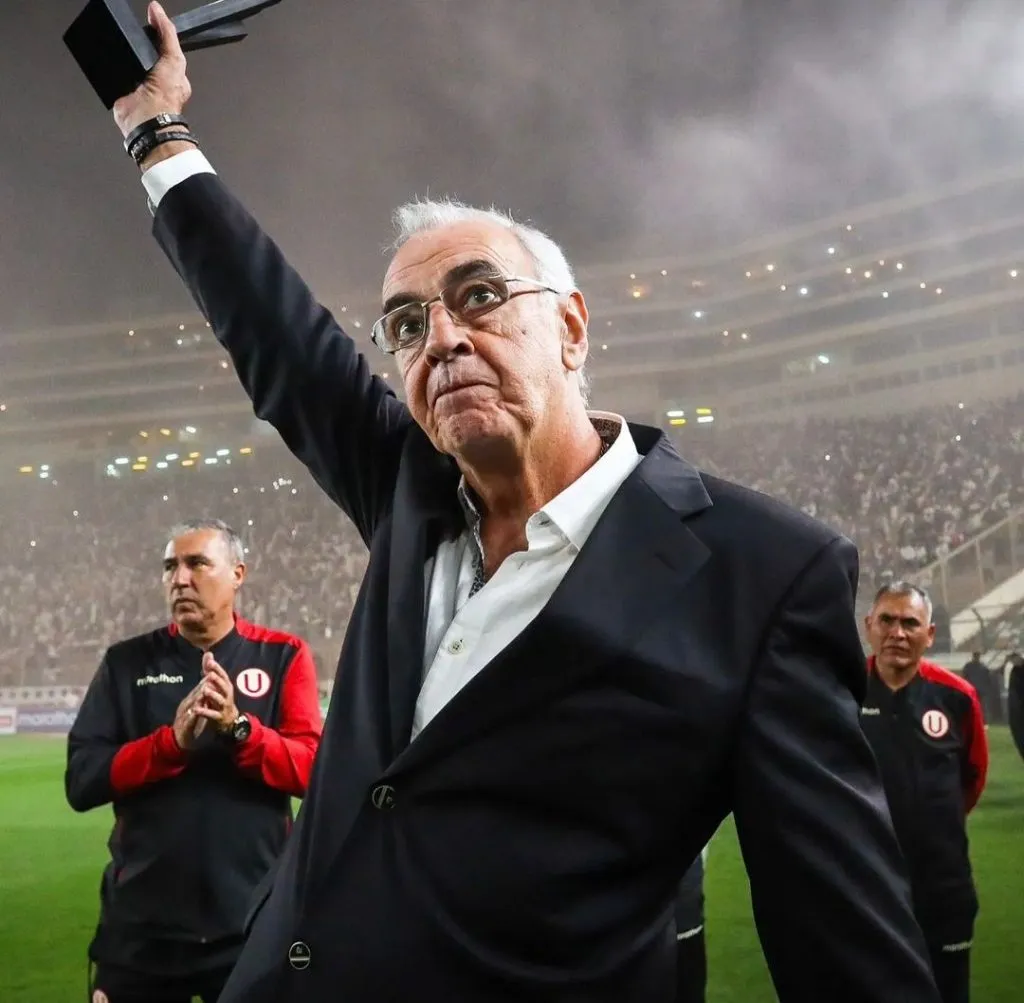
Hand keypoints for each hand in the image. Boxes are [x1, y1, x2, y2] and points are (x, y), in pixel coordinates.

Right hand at [112, 2, 191, 139]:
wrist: (147, 119)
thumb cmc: (166, 97)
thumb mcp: (174, 58)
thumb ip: (168, 33)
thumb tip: (157, 10)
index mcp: (171, 73)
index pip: (163, 47)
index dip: (156, 33)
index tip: (149, 20)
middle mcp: (155, 78)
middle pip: (144, 52)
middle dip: (139, 44)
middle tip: (137, 41)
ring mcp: (137, 83)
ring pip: (127, 60)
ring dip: (125, 55)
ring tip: (127, 53)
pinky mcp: (121, 88)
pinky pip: (113, 71)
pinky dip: (112, 65)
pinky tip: (116, 64)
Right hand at [172, 679, 207, 748]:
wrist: (179, 740)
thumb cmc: (189, 723)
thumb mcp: (196, 709)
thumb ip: (201, 697)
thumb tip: (207, 685)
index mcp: (189, 702)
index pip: (198, 689)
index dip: (206, 680)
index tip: (214, 671)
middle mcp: (186, 707)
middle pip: (194, 694)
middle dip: (202, 685)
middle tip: (210, 676)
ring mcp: (183, 716)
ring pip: (190, 706)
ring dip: (196, 699)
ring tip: (203, 692)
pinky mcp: (184, 727)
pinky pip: (188, 720)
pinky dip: (192, 715)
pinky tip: (195, 711)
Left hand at [194, 652, 239, 732]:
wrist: (228, 719)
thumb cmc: (220, 697)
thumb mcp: (216, 683)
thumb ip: (210, 669)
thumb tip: (208, 653)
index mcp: (226, 685)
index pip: (222, 675)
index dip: (217, 669)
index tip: (210, 663)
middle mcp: (227, 694)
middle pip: (224, 686)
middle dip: (217, 680)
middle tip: (209, 675)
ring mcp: (224, 705)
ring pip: (220, 699)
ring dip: (213, 694)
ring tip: (205, 690)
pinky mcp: (219, 717)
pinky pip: (212, 714)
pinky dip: (204, 712)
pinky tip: (196, 709)